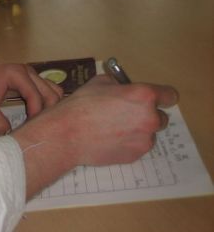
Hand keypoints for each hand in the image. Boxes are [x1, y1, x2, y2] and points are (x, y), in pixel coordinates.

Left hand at [0, 53, 62, 135]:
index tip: (29, 132)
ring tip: (39, 124)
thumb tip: (8, 140)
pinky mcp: (28, 79)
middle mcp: (28, 72)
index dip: (36, 116)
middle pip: (51, 93)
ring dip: (49, 107)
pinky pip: (45, 90)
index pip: (36, 97)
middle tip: (37, 129)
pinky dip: (45, 102)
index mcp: (18, 74)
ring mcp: (30, 74)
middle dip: (47, 112)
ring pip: (52, 90)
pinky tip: (36, 117)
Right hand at [12, 75, 177, 198]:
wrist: (69, 133)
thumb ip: (120, 85)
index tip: (157, 98)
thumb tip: (124, 88)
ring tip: (115, 127)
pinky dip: (130, 141)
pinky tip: (111, 137)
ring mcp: (144, 139)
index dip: (163, 96)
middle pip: (161, 116)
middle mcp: (149, 118)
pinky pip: (138, 145)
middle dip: (148, 114)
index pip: (170, 96)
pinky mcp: (136, 155)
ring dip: (139, 129)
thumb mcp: (101, 82)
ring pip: (149, 133)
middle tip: (128, 113)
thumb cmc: (83, 103)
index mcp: (143, 95)